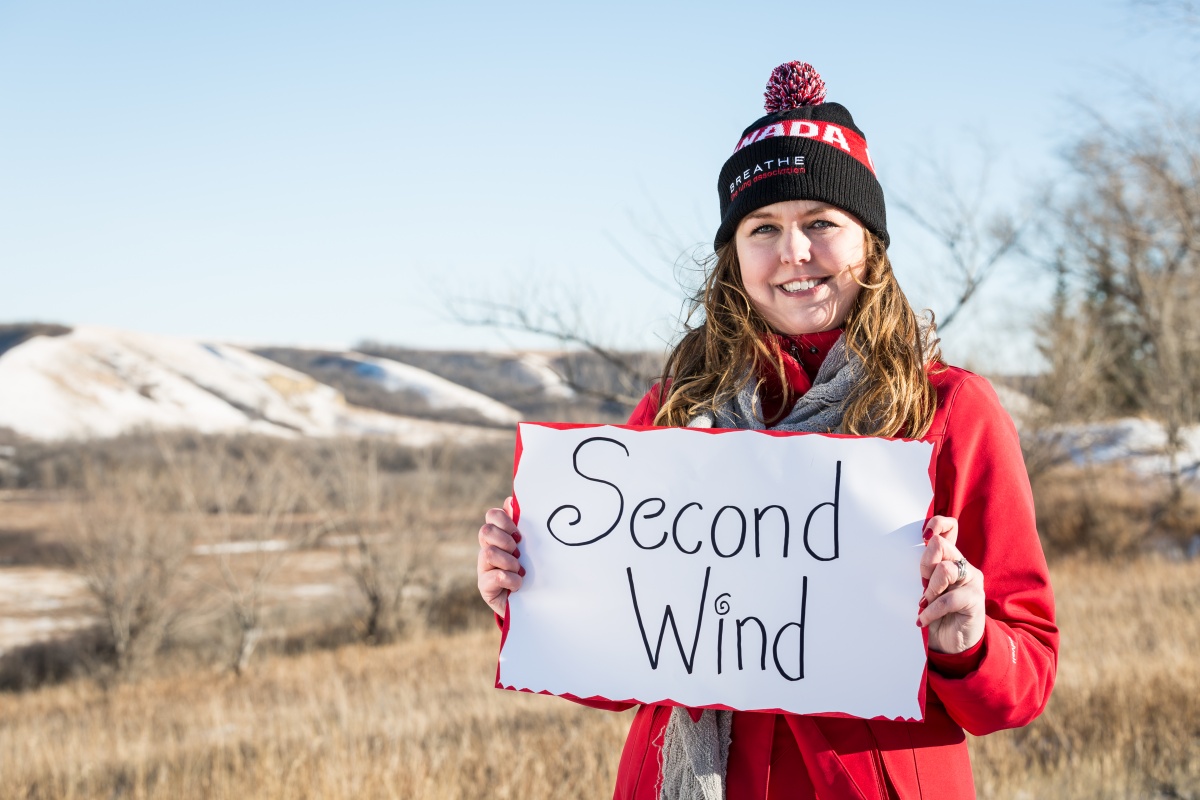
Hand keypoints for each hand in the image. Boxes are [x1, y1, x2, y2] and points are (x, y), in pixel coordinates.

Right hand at [477, 496, 523, 617]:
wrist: (533, 602)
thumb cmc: (532, 571)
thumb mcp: (530, 547)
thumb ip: (522, 525)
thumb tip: (511, 500)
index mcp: (499, 536)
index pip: (492, 515)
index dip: (504, 519)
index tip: (519, 533)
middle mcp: (488, 549)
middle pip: (485, 531)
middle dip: (505, 540)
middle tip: (518, 552)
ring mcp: (484, 568)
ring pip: (488, 553)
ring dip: (509, 562)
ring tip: (520, 571)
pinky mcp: (485, 587)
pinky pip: (494, 576)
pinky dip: (511, 579)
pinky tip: (518, 584)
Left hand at [917, 516, 985, 653]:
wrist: (951, 644)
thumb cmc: (935, 614)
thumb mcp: (925, 589)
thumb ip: (924, 571)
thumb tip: (909, 556)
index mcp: (950, 558)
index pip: (950, 527)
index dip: (937, 524)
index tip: (924, 535)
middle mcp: (962, 565)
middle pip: (941, 546)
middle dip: (925, 564)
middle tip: (921, 584)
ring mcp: (972, 580)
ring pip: (945, 570)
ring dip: (930, 589)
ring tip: (924, 603)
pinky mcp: (975, 599)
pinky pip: (949, 598)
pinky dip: (932, 610)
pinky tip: (923, 619)